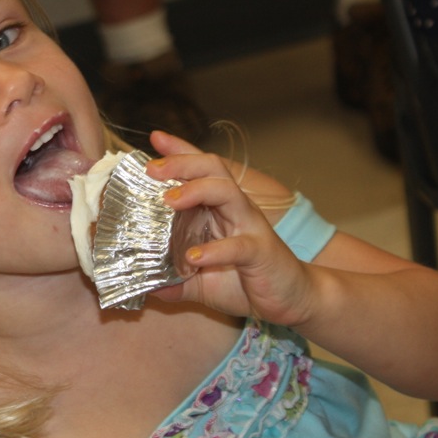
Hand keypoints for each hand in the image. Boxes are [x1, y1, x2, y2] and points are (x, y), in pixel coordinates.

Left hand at [143, 131, 314, 325]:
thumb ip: (174, 281)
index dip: (180, 152)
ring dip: (196, 190)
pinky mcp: (261, 252)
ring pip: (227, 192)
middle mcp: (235, 209)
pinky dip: (214, 250)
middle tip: (152, 169)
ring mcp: (250, 227)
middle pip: (212, 169)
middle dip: (182, 163)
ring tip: (169, 200)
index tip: (155, 138)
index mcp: (219, 209)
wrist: (293, 299)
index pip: (200, 171)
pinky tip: (193, 257)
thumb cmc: (246, 282)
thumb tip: (144, 287)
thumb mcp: (202, 282)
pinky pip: (238, 245)